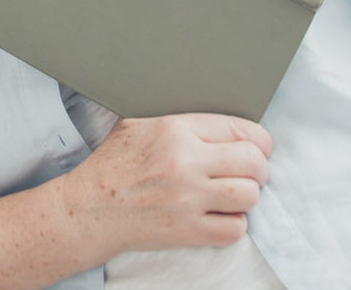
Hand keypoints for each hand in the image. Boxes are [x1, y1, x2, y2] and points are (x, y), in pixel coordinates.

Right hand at [61, 114, 270, 256]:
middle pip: (253, 162)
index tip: (257, 148)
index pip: (241, 129)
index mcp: (176, 129)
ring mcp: (188, 198)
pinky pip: (234, 229)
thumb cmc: (114, 163)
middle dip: (258, 168)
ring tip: (235, 194)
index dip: (258, 140)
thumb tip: (215, 120)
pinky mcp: (187, 231)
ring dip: (248, 196)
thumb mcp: (140, 123)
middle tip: (250, 172)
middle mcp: (186, 162)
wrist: (91, 207)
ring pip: (249, 195)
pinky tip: (221, 216)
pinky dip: (234, 224)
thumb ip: (179, 119)